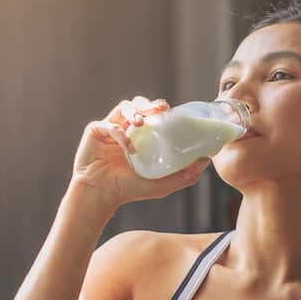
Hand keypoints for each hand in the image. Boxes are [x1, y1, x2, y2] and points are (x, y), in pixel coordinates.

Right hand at [71, 95, 209, 208]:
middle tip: (160, 109)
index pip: (152, 115)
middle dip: (150, 104)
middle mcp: (126, 129)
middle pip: (138, 105)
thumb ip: (185, 176)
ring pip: (123, 107)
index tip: (170, 110)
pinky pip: (109, 124)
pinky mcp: (95, 131)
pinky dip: (120, 133)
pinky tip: (129, 147)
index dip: (160, 108)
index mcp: (141, 136)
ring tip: (141, 123)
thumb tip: (206, 161)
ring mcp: (110, 128)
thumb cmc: (129, 190)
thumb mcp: (162, 184)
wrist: (102, 195)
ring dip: (134, 111)